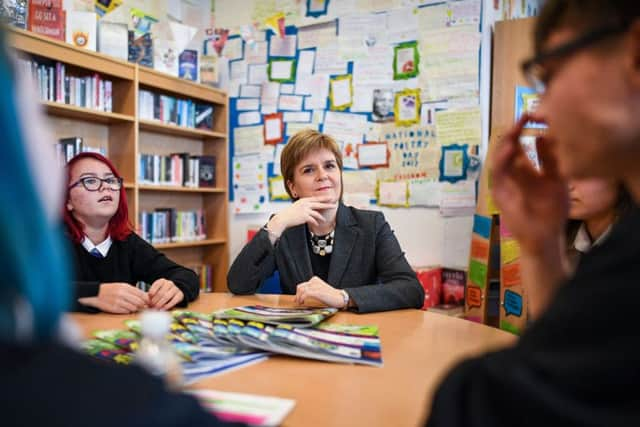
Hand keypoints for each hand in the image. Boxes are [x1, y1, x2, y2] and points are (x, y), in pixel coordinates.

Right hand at [78, 282, 148, 313]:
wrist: (95, 294)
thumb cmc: (110, 290)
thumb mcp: (122, 286)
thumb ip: (133, 290)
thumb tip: (145, 296)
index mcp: (125, 287)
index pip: (141, 294)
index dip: (147, 299)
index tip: (149, 302)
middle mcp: (122, 294)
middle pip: (139, 302)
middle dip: (142, 305)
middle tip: (143, 306)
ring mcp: (118, 302)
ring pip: (133, 308)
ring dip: (135, 308)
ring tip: (132, 306)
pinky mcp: (114, 309)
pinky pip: (126, 311)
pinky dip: (128, 311)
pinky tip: (125, 308)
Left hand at [148, 278, 183, 309]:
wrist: (174, 292)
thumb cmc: (161, 293)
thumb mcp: (156, 291)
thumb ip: (150, 295)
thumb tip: (146, 302)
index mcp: (162, 281)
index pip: (156, 285)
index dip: (151, 293)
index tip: (148, 299)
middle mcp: (169, 283)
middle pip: (160, 292)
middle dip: (155, 300)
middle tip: (151, 306)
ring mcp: (175, 288)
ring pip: (167, 296)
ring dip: (160, 303)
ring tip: (156, 308)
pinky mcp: (180, 294)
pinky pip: (174, 300)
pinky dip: (168, 305)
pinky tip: (163, 309)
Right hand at [268, 196, 336, 236]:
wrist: (283, 218)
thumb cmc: (289, 213)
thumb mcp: (297, 206)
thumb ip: (304, 206)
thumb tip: (310, 207)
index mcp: (304, 200)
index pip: (316, 198)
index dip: (323, 198)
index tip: (329, 197)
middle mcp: (305, 204)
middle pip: (319, 204)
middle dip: (327, 204)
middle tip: (334, 204)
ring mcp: (305, 210)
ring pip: (317, 213)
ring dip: (321, 217)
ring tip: (324, 220)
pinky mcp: (305, 216)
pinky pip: (313, 220)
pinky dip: (315, 222)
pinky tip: (317, 224)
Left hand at [294, 276, 344, 307]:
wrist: (340, 298)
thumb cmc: (331, 296)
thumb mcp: (319, 291)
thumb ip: (311, 291)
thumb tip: (300, 297)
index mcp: (315, 280)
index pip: (302, 285)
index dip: (298, 293)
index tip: (298, 299)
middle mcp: (314, 281)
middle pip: (300, 287)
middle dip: (297, 295)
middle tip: (298, 302)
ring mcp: (315, 286)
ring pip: (301, 290)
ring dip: (299, 297)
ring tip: (300, 303)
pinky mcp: (317, 291)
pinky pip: (305, 294)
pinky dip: (302, 299)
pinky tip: (303, 302)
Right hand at [491, 114, 568, 254]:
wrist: (545, 235)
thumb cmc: (552, 210)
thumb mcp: (556, 179)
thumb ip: (550, 160)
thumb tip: (543, 135)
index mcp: (525, 168)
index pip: (519, 143)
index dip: (522, 129)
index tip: (531, 114)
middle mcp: (511, 173)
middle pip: (507, 147)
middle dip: (513, 131)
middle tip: (522, 117)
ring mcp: (504, 182)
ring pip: (499, 157)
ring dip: (506, 143)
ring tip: (514, 130)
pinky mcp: (499, 192)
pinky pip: (497, 173)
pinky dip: (502, 160)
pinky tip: (510, 150)